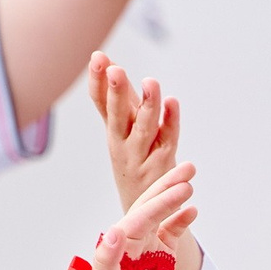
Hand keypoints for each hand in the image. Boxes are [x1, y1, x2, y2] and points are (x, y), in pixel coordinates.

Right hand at [88, 51, 180, 212]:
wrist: (145, 212)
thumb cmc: (134, 161)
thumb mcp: (122, 129)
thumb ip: (116, 98)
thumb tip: (106, 61)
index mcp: (113, 132)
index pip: (100, 103)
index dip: (98, 81)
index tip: (97, 57)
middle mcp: (123, 144)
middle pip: (117, 115)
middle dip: (115, 92)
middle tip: (115, 70)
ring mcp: (142, 156)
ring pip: (144, 127)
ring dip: (148, 104)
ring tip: (150, 82)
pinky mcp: (163, 165)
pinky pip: (168, 140)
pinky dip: (171, 121)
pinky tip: (172, 103)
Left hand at [90, 162, 198, 269]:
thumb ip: (106, 259)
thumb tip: (114, 231)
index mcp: (119, 244)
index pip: (141, 216)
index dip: (162, 201)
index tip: (182, 189)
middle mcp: (132, 240)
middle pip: (150, 206)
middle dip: (168, 186)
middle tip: (189, 168)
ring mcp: (147, 246)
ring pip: (162, 214)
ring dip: (175, 197)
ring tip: (191, 179)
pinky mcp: (160, 255)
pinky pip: (171, 232)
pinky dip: (182, 220)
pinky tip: (193, 210)